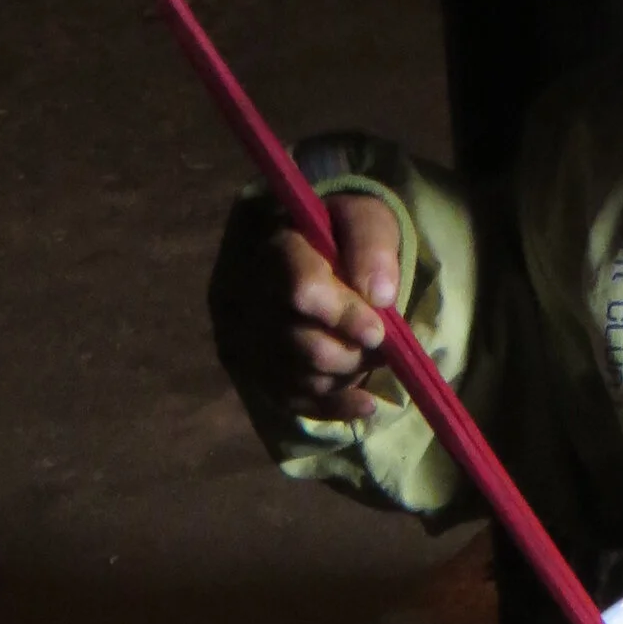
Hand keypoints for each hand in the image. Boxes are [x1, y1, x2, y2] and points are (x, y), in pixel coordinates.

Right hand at [208, 190, 402, 427]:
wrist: (310, 247)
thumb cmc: (340, 233)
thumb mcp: (364, 218)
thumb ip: (372, 244)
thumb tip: (379, 296)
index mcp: (275, 247)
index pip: (302, 291)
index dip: (344, 316)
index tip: (377, 330)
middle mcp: (246, 292)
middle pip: (301, 344)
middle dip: (350, 351)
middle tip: (379, 345)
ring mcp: (243, 333)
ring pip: (298, 376)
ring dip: (345, 374)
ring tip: (367, 356)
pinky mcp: (250, 364)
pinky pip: (290, 399)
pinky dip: (334, 406)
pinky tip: (364, 403)